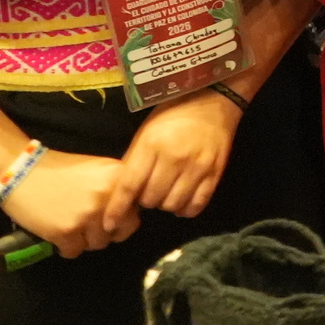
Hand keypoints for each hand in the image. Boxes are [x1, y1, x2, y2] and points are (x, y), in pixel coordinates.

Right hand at [0, 148, 138, 260]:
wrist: (20, 172)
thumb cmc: (58, 170)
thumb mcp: (96, 170)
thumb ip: (114, 188)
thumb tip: (128, 211)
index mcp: (118, 177)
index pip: (136, 210)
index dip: (123, 217)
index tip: (111, 218)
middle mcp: (107, 197)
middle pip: (121, 231)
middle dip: (108, 232)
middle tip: (92, 227)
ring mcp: (87, 215)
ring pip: (98, 243)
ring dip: (85, 240)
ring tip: (72, 227)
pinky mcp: (66, 231)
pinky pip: (74, 251)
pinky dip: (66, 248)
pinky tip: (59, 235)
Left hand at [105, 89, 243, 233]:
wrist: (214, 99)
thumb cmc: (173, 113)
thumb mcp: (146, 132)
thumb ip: (135, 161)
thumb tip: (124, 192)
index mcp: (151, 145)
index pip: (129, 186)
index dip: (117, 209)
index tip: (108, 224)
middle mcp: (174, 158)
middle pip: (151, 199)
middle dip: (145, 201)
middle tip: (148, 191)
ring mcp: (197, 166)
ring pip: (172, 204)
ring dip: (165, 204)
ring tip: (166, 194)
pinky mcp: (215, 172)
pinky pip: (197, 203)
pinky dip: (186, 209)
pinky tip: (182, 201)